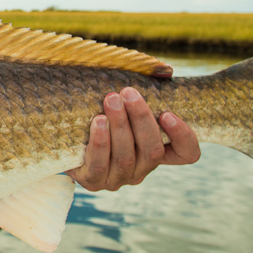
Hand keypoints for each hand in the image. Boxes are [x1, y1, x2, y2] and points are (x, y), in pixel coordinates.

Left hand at [68, 87, 200, 191]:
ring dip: (120, 126)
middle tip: (128, 92)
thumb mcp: (126, 101)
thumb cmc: (102, 109)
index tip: (167, 113)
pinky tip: (98, 121)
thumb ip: (147, 88)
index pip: (187, 154)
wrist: (65, 131)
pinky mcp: (93, 181)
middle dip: (141, 120)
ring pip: (126, 158)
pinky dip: (100, 143)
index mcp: (158, 150)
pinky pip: (100, 166)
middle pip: (153, 151)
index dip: (183, 137)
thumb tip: (166, 71)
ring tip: (111, 100)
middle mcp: (142, 168)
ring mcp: (119, 178)